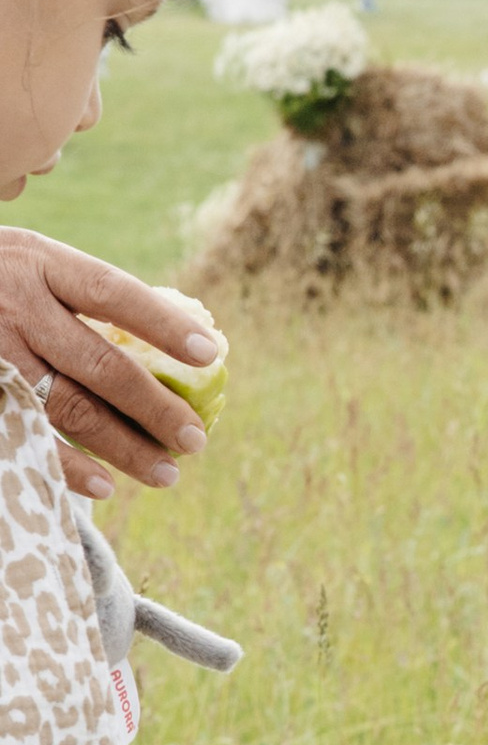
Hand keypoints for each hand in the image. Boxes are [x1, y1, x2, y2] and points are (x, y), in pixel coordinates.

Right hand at [0, 235, 219, 503]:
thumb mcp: (32, 259)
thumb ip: (82, 290)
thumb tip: (172, 340)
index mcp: (40, 263)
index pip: (113, 293)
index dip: (164, 324)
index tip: (211, 355)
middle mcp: (16, 305)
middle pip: (100, 363)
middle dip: (155, 407)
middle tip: (195, 441)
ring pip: (69, 407)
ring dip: (123, 446)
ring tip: (166, 472)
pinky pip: (26, 434)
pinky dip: (67, 465)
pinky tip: (105, 485)